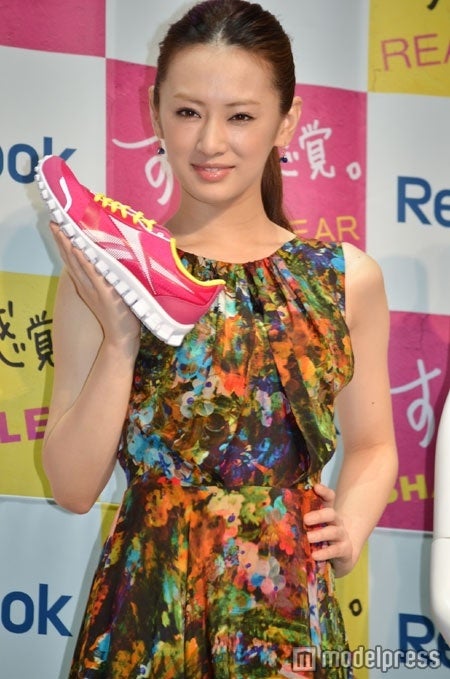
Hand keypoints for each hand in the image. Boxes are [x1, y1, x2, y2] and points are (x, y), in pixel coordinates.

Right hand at [50, 222, 140, 350]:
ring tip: (62, 232)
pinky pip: (94, 275)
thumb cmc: (119, 315)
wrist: (121, 338)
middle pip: (71, 259)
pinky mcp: (105, 294)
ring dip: (70, 248)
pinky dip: (86, 263)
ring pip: (78, 265)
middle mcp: (86, 286)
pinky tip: (80, 252)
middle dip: (62, 241)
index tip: (58, 227)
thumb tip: (108, 263)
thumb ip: (105, 279)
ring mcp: (94, 290)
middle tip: (54, 223)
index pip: (72, 261)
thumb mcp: (108, 293)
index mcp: (86, 285)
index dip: (64, 244)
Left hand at [303, 483, 353, 576]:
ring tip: (308, 538)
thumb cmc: (321, 539)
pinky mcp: (345, 550)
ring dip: (320, 534)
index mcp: (327, 513)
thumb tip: (279, 515)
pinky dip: (325, 553)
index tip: (316, 487)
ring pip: (334, 531)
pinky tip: (315, 555)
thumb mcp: (313, 528)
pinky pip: (336, 550)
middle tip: (305, 519)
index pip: (329, 498)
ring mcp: (342, 535)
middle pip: (331, 513)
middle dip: (318, 515)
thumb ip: (302, 520)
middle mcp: (336, 521)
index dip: (324, 491)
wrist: (341, 558)